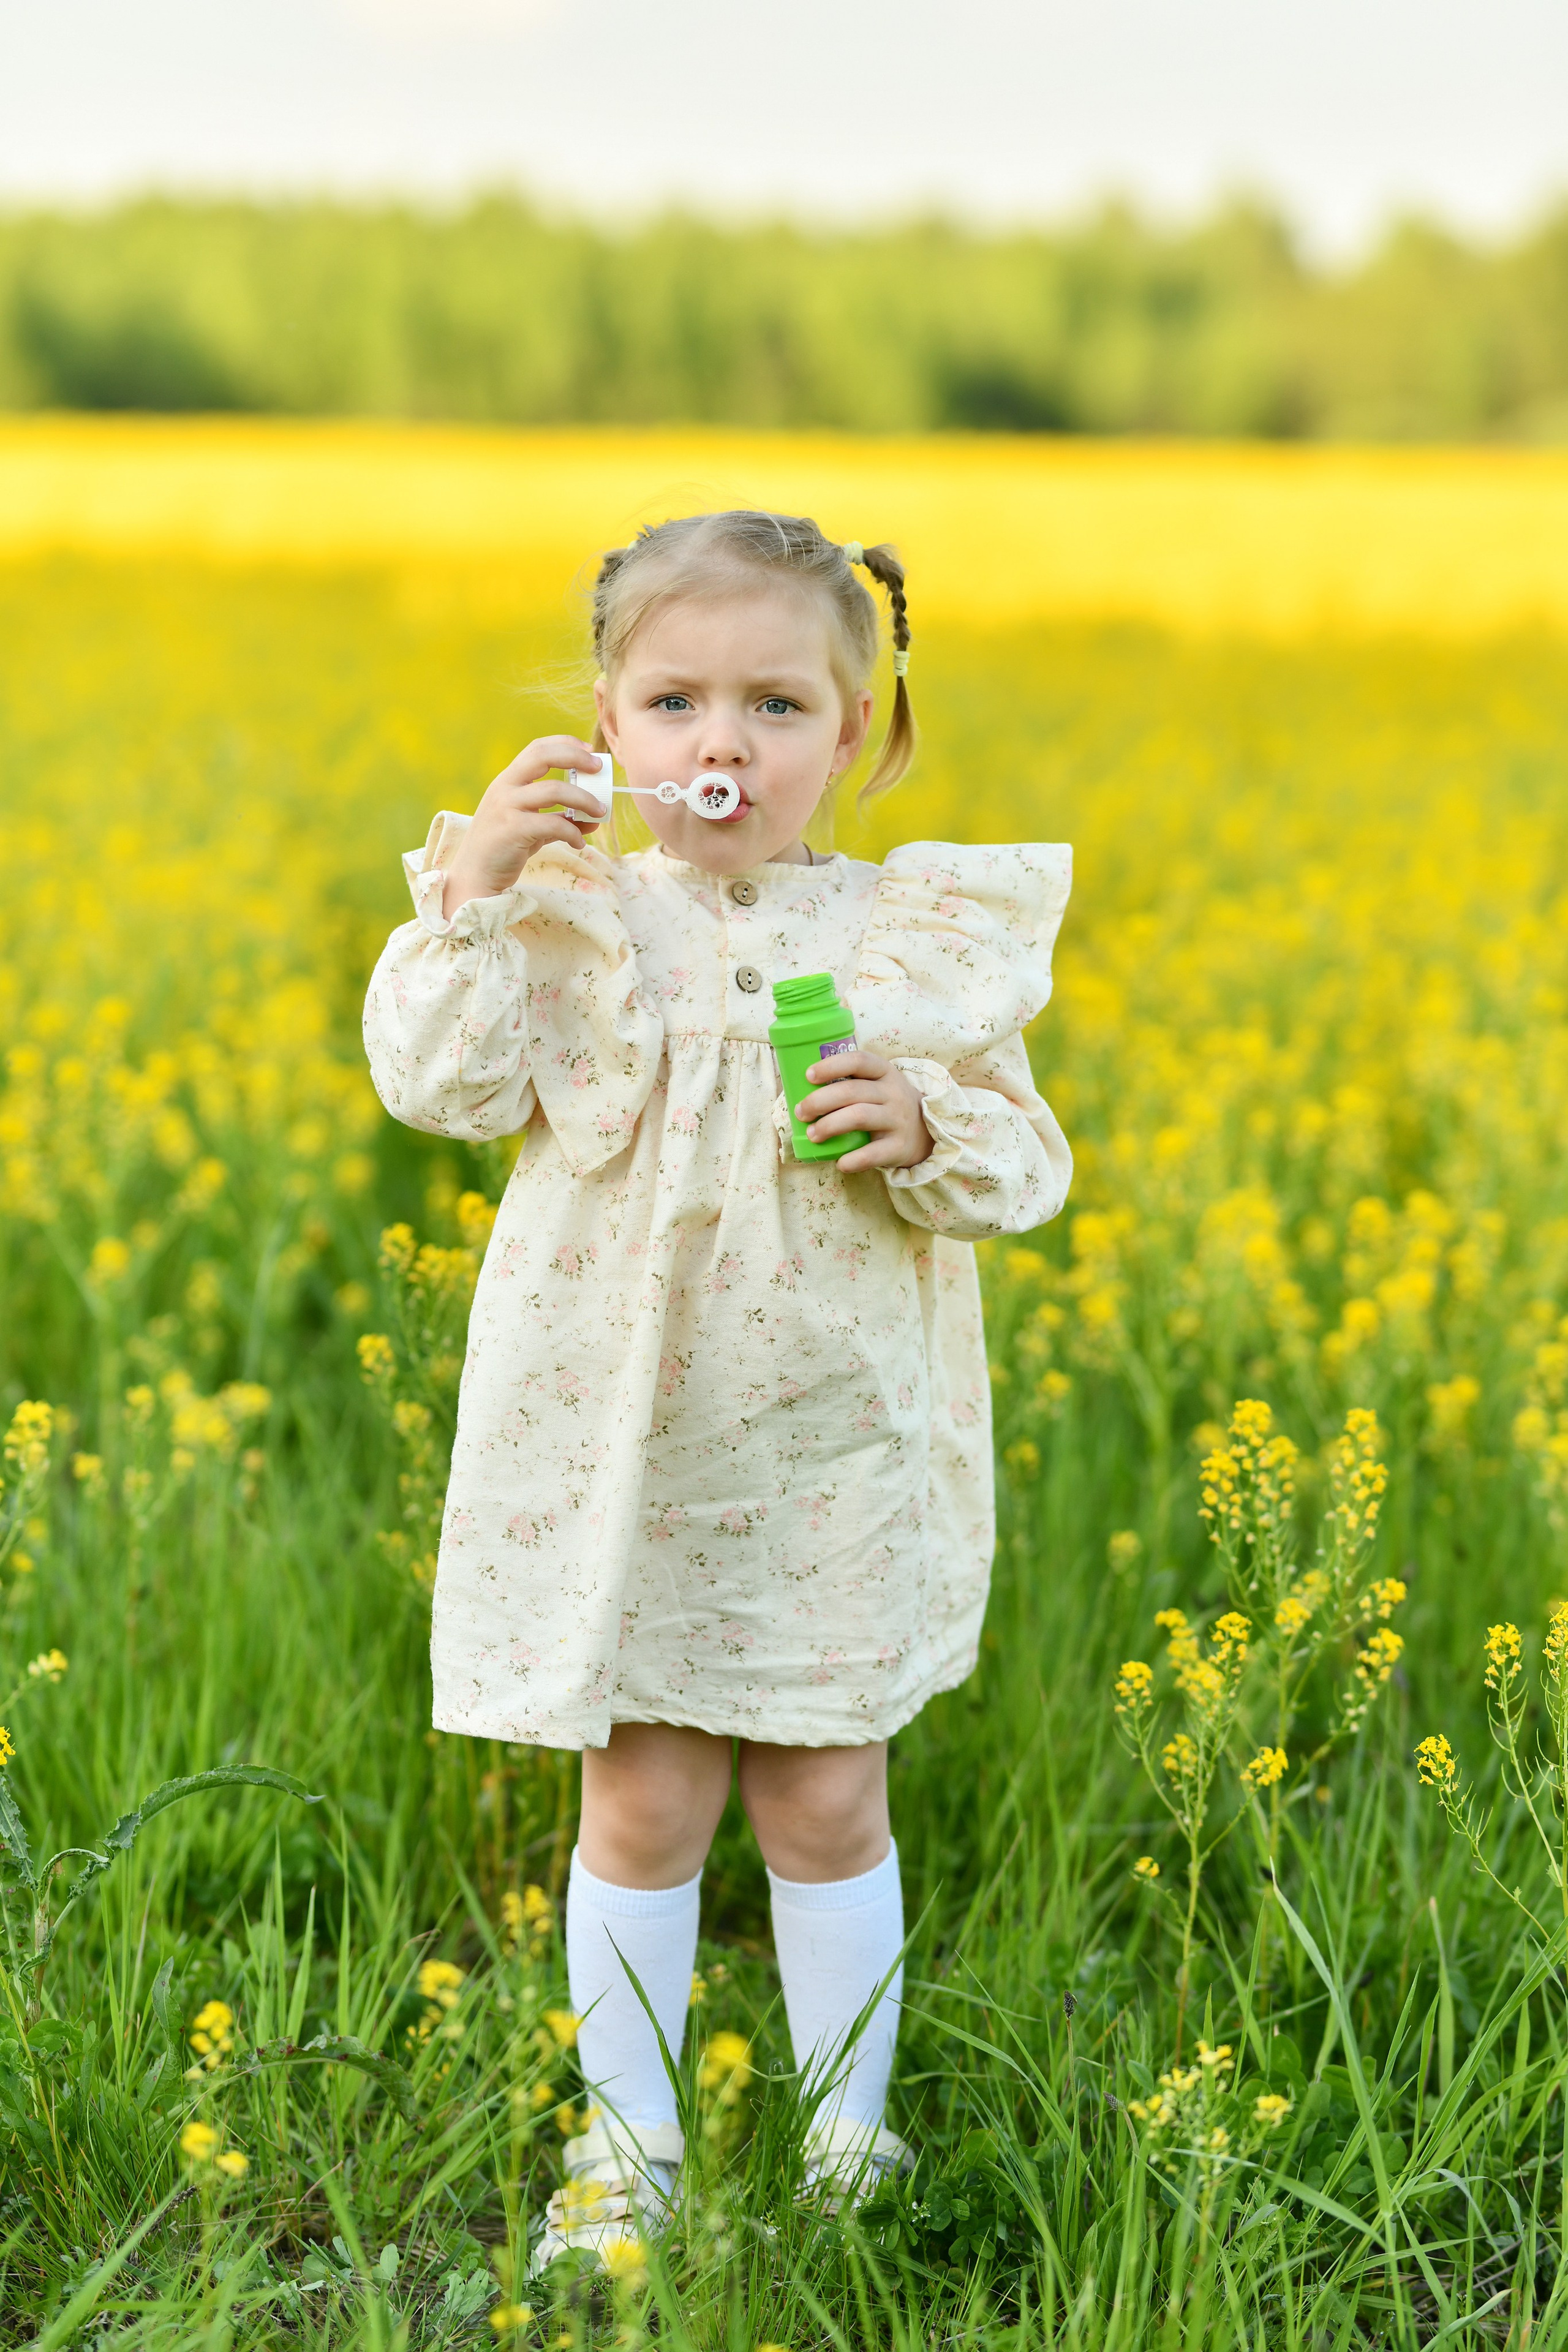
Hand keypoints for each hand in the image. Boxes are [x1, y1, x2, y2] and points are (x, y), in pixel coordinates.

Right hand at [441, 735, 604, 917]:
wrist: (476, 875)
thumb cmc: (504, 848)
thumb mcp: (533, 828)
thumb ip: (560, 819)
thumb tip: (594, 819)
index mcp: (508, 780)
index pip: (537, 748)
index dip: (565, 744)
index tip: (589, 751)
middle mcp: (505, 788)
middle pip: (542, 757)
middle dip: (576, 758)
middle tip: (599, 768)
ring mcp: (506, 807)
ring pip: (554, 790)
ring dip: (584, 799)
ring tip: (600, 812)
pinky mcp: (512, 830)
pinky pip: (553, 824)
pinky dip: (573, 832)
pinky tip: (579, 842)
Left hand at [796, 1048, 932, 1172]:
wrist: (924, 1132)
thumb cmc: (886, 1105)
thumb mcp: (877, 1084)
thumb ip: (850, 1082)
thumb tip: (801, 1090)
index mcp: (884, 1072)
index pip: (858, 1061)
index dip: (831, 1066)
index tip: (808, 1076)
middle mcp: (893, 1093)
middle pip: (852, 1091)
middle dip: (819, 1101)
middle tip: (800, 1113)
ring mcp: (897, 1120)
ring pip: (859, 1117)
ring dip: (829, 1126)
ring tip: (812, 1135)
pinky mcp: (899, 1147)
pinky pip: (873, 1154)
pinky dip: (853, 1160)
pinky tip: (839, 1163)